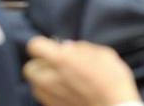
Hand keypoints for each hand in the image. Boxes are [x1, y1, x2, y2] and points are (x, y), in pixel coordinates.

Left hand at [23, 37, 140, 105]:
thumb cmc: (113, 81)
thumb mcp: (103, 54)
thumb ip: (82, 48)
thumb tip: (69, 47)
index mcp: (62, 59)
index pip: (35, 46)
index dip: (42, 44)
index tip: (52, 46)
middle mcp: (51, 79)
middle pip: (30, 68)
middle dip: (40, 65)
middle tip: (55, 64)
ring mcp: (51, 96)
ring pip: (35, 86)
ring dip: (43, 81)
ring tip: (60, 80)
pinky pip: (45, 99)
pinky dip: (51, 94)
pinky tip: (66, 92)